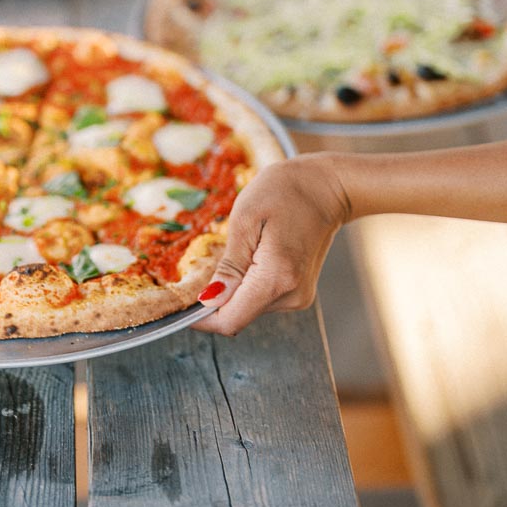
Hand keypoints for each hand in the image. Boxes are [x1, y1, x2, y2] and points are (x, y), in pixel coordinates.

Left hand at [194, 155, 350, 335]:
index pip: (230, 320)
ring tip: (239, 250)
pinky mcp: (298, 293)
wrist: (326, 186)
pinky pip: (261, 298)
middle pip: (237, 315)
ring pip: (248, 307)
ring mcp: (298, 297)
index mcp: (276, 278)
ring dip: (232, 288)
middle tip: (206, 262)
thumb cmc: (284, 192)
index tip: (179, 303)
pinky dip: (247, 284)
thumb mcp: (246, 221)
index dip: (200, 319)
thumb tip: (209, 300)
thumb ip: (229, 266)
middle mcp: (291, 296)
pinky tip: (252, 255)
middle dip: (215, 298)